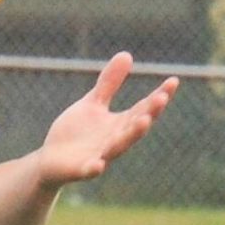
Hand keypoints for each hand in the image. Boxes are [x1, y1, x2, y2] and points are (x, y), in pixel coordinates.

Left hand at [37, 53, 178, 188]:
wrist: (51, 160)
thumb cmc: (76, 133)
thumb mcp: (93, 103)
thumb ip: (109, 83)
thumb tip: (127, 54)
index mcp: (120, 124)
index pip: (143, 108)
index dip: (159, 96)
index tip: (173, 81)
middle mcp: (115, 140)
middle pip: (135, 126)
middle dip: (149, 113)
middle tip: (161, 98)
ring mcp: (100, 156)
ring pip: (118, 146)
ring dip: (132, 135)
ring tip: (144, 121)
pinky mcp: (81, 169)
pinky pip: (89, 170)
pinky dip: (94, 168)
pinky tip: (98, 165)